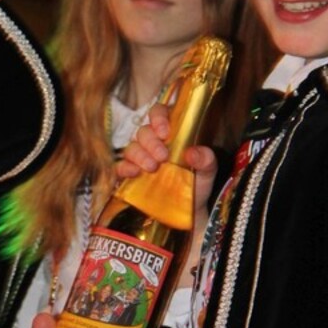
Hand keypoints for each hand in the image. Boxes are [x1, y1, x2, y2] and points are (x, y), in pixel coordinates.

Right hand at [114, 105, 218, 240]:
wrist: (189, 215)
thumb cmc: (197, 186)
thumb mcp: (207, 172)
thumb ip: (206, 160)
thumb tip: (193, 153)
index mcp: (172, 133)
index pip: (160, 112)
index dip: (159, 116)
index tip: (164, 131)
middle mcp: (154, 143)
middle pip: (144, 131)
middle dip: (151, 141)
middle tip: (162, 156)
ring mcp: (140, 159)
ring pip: (131, 147)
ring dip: (139, 154)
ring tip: (152, 168)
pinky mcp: (130, 177)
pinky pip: (120, 167)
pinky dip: (124, 167)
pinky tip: (133, 173)